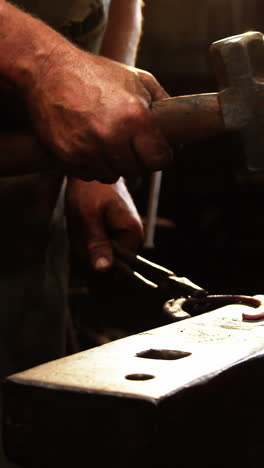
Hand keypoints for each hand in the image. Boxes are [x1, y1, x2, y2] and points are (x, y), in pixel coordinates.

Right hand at [28, 46, 171, 181]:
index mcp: (134, 117)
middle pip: (136, 171)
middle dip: (135, 160)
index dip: (159, 157)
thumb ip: (163, 103)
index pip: (159, 160)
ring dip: (113, 164)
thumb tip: (180, 130)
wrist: (48, 72)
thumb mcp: (137, 79)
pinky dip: (91, 164)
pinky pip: (89, 174)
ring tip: (106, 141)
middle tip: (128, 143)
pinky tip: (88, 143)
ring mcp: (88, 150)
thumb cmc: (96, 74)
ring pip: (112, 176)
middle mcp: (112, 137)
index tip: (155, 152)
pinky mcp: (69, 157)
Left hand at [66, 177, 143, 270]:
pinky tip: (82, 222)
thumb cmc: (89, 188)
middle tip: (80, 226)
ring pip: (98, 253)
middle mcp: (133, 237)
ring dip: (83, 242)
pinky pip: (96, 243)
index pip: (115, 268)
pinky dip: (85, 237)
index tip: (84, 240)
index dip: (95, 259)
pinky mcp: (113, 231)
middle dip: (87, 249)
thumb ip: (97, 243)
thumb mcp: (88, 216)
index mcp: (133, 234)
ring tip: (81, 221)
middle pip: (106, 261)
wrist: (89, 169)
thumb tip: (103, 270)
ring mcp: (123, 234)